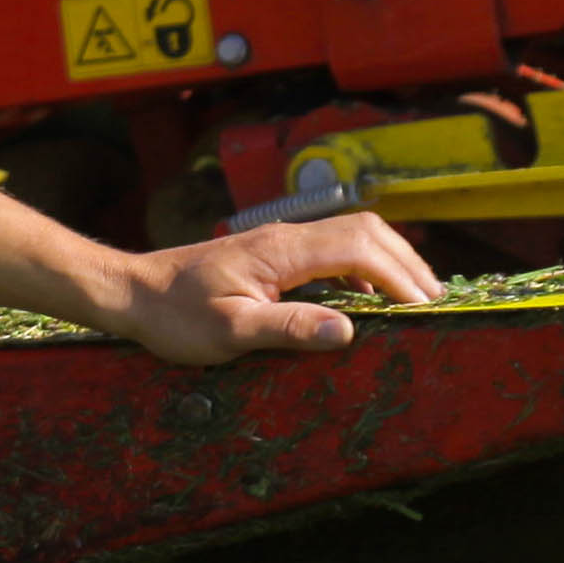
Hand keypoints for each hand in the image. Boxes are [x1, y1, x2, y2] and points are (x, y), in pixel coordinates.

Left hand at [98, 210, 442, 362]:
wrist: (131, 293)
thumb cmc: (174, 315)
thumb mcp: (230, 331)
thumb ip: (288, 327)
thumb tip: (347, 329)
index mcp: (281, 250)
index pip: (360, 246)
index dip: (400, 275)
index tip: (424, 308)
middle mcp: (285, 237)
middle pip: (365, 231)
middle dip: (406, 263)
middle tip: (433, 304)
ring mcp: (279, 242)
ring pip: (351, 235)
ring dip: (387, 262)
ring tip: (412, 301)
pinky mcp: (272, 254)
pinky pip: (332, 249)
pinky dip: (362, 267)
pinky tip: (367, 298)